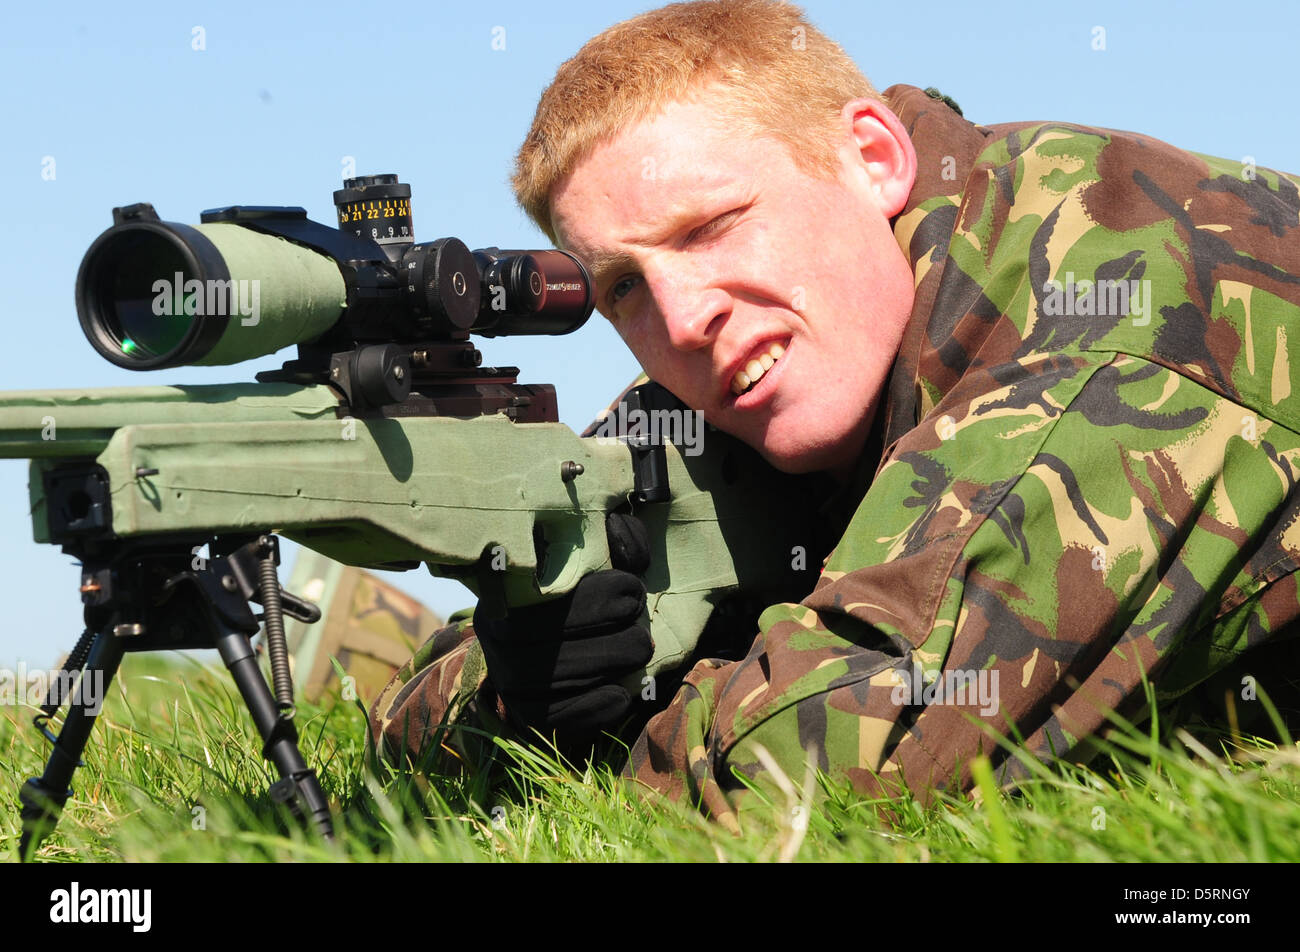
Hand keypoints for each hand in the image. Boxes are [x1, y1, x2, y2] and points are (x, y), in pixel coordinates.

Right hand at [475, 511, 653, 748]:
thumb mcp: (599, 554)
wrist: (567, 641)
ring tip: (640, 653)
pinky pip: (551, 719)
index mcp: (508, 586)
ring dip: (604, 667)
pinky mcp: (523, 714)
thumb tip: (616, 529)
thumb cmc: (590, 587)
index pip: (540, 595)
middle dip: (605, 635)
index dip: (591, 598)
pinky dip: (590, 709)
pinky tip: (621, 693)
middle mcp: (494, 633)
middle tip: (643, 630)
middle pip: (542, 640)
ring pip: (547, 682)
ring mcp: (506, 677)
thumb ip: (613, 538)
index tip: (634, 590)